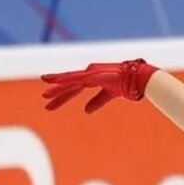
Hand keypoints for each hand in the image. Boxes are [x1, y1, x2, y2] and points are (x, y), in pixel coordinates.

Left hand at [40, 58, 157, 113]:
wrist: (139, 78)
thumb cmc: (128, 84)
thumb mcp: (109, 95)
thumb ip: (97, 102)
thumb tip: (85, 111)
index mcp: (92, 79)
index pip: (74, 88)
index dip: (62, 95)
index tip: (51, 101)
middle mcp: (89, 74)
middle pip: (69, 85)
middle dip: (57, 94)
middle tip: (44, 100)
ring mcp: (90, 73)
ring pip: (70, 82)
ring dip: (57, 88)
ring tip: (45, 95)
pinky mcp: (94, 75)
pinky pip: (76, 79)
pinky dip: (65, 80)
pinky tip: (54, 82)